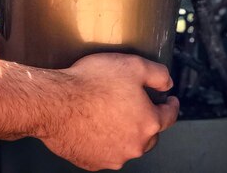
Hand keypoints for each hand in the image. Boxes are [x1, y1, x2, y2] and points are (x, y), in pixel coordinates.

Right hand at [43, 53, 178, 170]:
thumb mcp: (133, 65)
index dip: (171, 105)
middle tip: (134, 103)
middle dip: (146, 119)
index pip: (169, 116)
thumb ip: (157, 74)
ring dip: (124, 131)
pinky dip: (104, 139)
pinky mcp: (92, 162)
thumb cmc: (91, 83)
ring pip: (127, 144)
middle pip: (149, 134)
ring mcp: (112, 157)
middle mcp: (134, 145)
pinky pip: (104, 151)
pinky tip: (94, 123)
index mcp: (147, 122)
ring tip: (109, 110)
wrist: (56, 103)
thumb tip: (167, 83)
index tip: (169, 101)